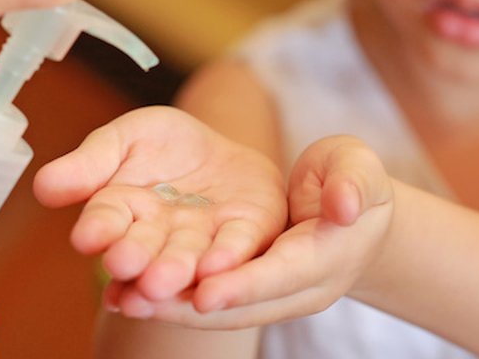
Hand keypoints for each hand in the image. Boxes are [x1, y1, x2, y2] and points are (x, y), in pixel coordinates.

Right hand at [33, 107, 285, 307]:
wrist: (225, 149)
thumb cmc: (166, 146)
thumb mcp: (128, 136)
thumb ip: (92, 160)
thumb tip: (42, 186)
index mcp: (124, 211)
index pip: (107, 220)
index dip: (98, 228)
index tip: (86, 236)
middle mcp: (161, 236)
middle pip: (145, 248)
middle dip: (135, 257)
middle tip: (125, 264)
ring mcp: (204, 239)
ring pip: (187, 257)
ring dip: (174, 271)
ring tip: (161, 281)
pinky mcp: (248, 232)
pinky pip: (237, 245)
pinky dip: (226, 257)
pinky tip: (216, 267)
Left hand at [110, 135, 393, 328]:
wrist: (352, 211)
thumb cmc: (352, 178)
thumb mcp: (357, 167)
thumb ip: (351, 181)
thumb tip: (345, 204)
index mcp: (327, 258)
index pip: (283, 277)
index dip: (243, 286)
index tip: (203, 294)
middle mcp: (299, 291)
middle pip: (241, 307)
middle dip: (188, 308)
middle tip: (139, 300)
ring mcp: (274, 298)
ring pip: (218, 311)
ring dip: (170, 309)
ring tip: (121, 301)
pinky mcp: (250, 294)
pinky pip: (209, 300)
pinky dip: (170, 301)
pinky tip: (125, 296)